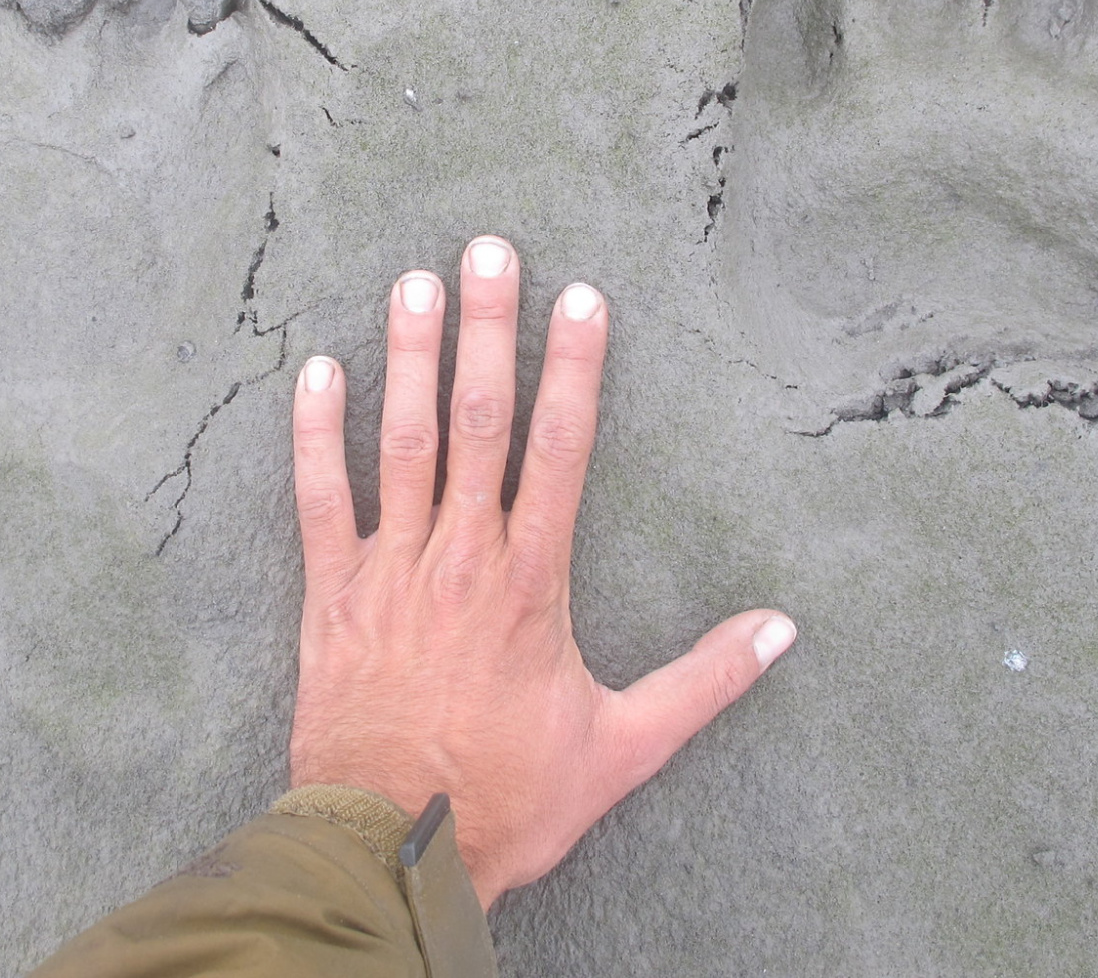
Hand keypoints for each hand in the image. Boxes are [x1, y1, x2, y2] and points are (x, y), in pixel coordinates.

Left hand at [287, 235, 796, 906]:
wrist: (395, 848)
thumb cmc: (510, 798)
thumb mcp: (625, 747)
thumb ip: (705, 681)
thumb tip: (783, 631)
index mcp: (532, 583)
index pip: (560, 450)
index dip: (574, 367)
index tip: (581, 298)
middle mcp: (461, 558)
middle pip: (479, 421)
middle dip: (487, 329)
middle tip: (490, 250)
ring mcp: (390, 571)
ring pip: (401, 443)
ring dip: (407, 357)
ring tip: (414, 281)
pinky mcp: (332, 595)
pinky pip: (318, 500)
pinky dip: (314, 435)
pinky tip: (316, 371)